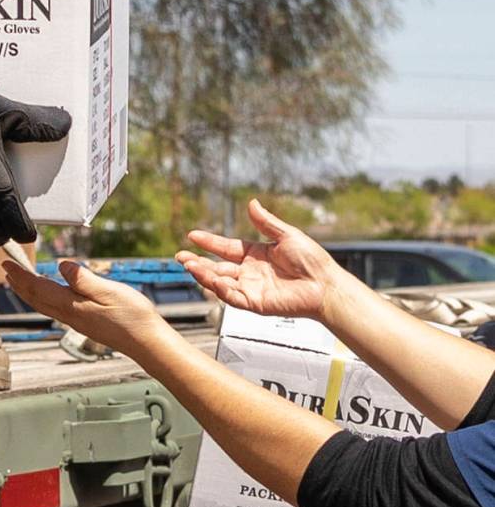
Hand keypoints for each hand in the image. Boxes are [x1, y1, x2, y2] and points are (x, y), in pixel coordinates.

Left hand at [2, 260, 167, 358]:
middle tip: (7, 269)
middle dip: (19, 283)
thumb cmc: (132, 317)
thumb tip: (61, 265)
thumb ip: (83, 279)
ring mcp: (77, 321)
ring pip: (44, 305)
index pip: (38, 287)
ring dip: (29, 292)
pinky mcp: (85, 323)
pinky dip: (44, 299)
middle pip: (36, 299)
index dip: (20, 275)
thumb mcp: (109, 291)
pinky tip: (50, 296)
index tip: (7, 263)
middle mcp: (70, 315)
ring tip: (20, 282)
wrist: (147, 342)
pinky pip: (55, 309)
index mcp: (72, 305)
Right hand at [176, 199, 339, 320]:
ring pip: (220, 282)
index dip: (209, 242)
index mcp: (255, 254)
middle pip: (217, 267)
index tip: (192, 235)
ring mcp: (250, 288)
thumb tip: (252, 203)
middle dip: (197, 262)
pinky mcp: (255, 303)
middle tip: (180, 257)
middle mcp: (249, 272)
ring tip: (189, 266)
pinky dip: (220, 289)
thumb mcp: (287, 235)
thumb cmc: (312, 261)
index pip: (226, 247)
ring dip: (203, 275)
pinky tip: (210, 279)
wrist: (325, 285)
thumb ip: (266, 222)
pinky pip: (232, 296)